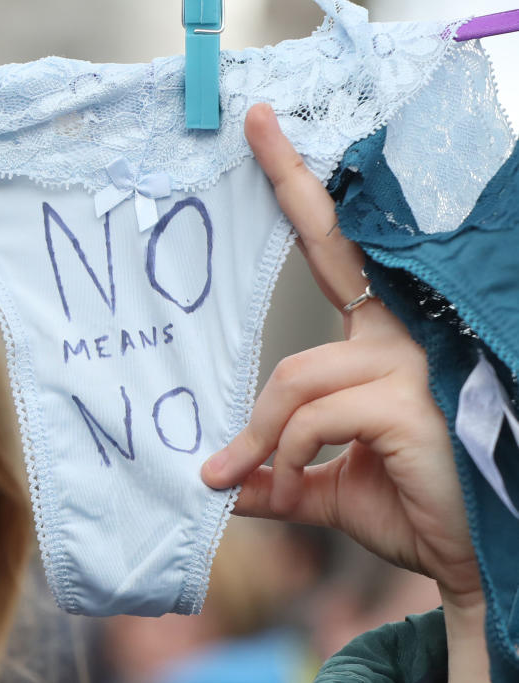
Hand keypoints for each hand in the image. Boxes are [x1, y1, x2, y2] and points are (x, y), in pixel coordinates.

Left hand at [200, 105, 492, 682]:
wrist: (472, 560)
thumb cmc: (410, 509)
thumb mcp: (322, 484)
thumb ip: (272, 469)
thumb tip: (214, 479)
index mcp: (380, 342)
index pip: (338, 254)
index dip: (304, 190)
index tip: (267, 128)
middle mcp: (401, 336)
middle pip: (329, 256)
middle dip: (291, 182)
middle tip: (253, 118)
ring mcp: (409, 363)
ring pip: (294, 375)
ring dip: (259, 436)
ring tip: (249, 480)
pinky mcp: (406, 400)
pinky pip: (311, 416)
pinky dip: (285, 456)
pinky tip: (295, 486)